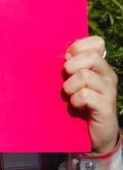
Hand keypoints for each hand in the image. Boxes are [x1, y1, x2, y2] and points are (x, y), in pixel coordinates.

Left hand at [63, 36, 118, 153]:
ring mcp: (109, 90)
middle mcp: (107, 75)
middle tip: (67, 79)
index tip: (67, 59)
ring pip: (85, 76)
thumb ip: (70, 64)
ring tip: (70, 95)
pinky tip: (76, 105)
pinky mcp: (106, 107)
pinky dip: (75, 100)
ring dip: (70, 86)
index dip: (79, 47)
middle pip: (91, 57)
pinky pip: (85, 95)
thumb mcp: (72, 79)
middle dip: (72, 66)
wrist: (91, 132)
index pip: (97, 42)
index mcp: (99, 65)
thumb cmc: (77, 101)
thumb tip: (65, 53)